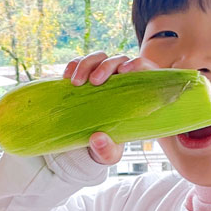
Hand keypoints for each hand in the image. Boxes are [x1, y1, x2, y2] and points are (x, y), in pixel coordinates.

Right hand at [63, 50, 161, 164]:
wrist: (88, 145)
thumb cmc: (107, 146)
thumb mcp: (109, 154)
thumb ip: (107, 149)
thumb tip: (97, 138)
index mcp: (137, 94)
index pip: (145, 69)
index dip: (138, 65)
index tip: (124, 72)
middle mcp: (122, 80)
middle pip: (118, 60)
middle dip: (106, 66)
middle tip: (93, 81)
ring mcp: (103, 75)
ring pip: (98, 57)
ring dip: (86, 64)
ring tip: (74, 82)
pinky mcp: (85, 75)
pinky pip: (80, 62)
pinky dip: (72, 66)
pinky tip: (65, 77)